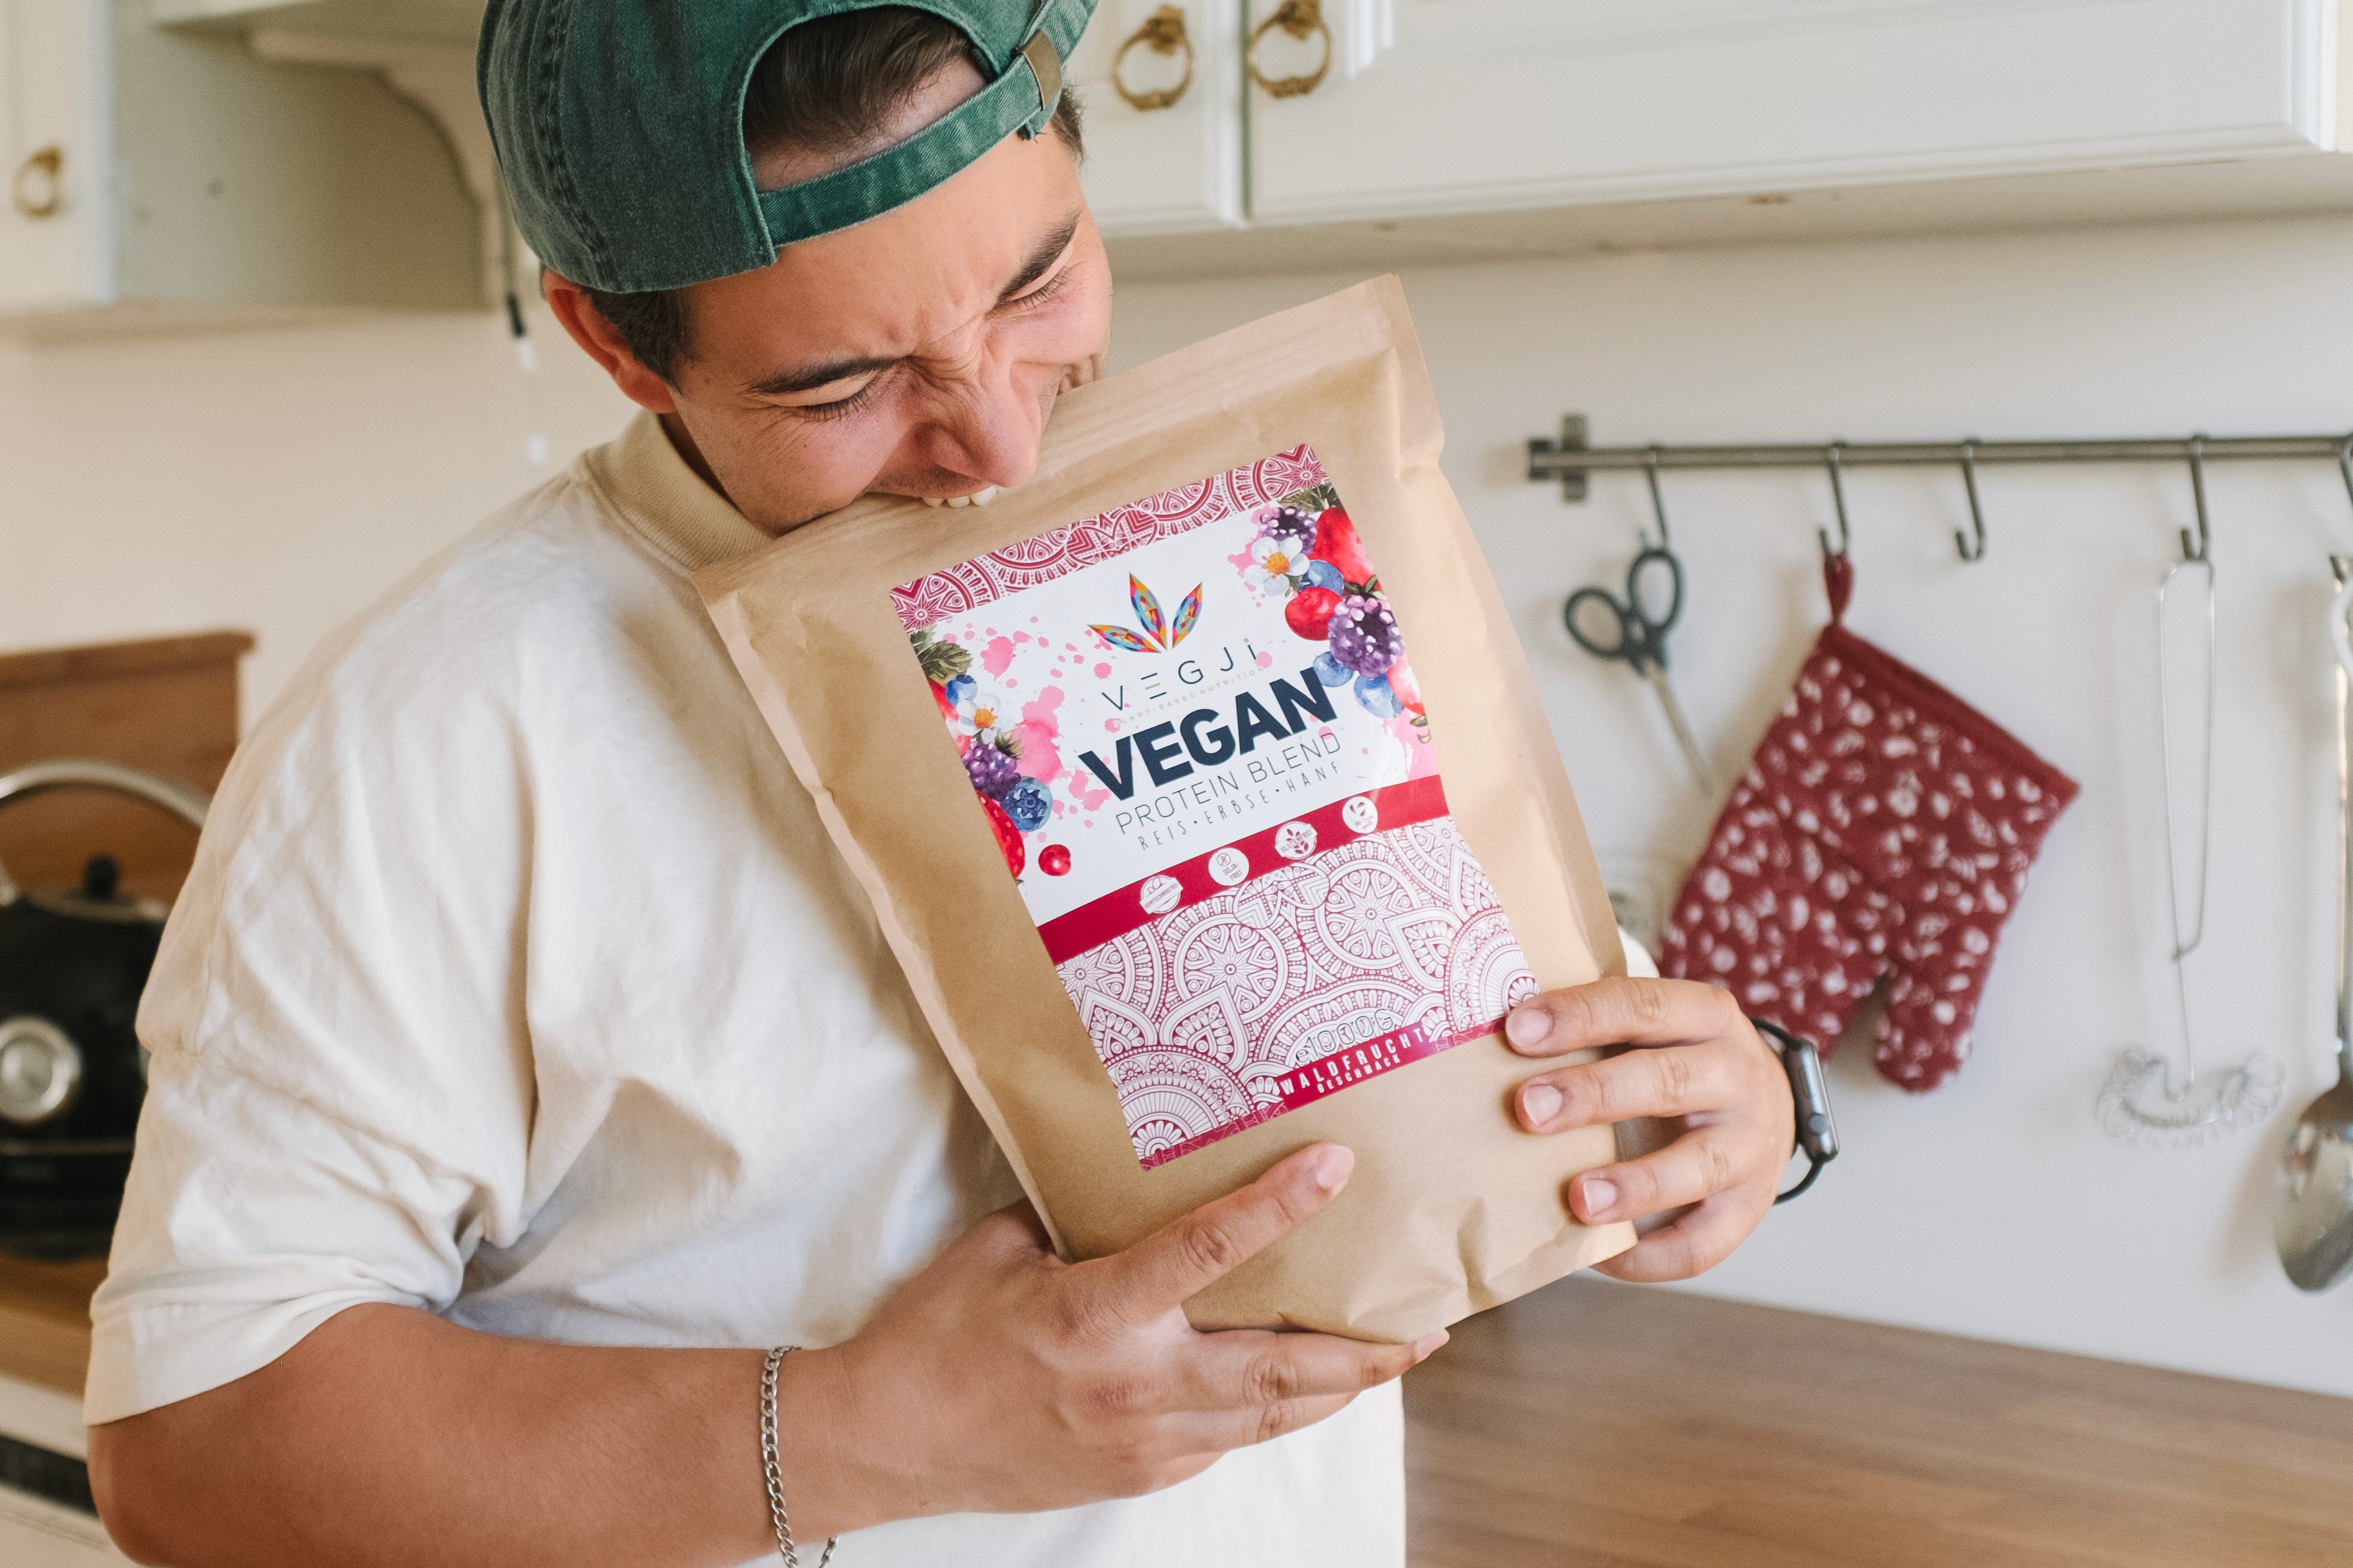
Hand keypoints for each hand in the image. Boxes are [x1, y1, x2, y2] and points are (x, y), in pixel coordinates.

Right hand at [787, 1145, 1442, 1534]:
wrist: (888, 1440)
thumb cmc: (937, 1335)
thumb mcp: (1000, 1249)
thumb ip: (1074, 1217)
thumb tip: (1122, 1176)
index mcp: (1097, 1314)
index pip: (1207, 1252)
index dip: (1277, 1208)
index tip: (1334, 1168)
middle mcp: (1136, 1384)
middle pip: (1280, 1369)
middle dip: (1363, 1349)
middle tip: (1425, 1322)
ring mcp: (1145, 1441)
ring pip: (1271, 1418)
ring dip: (1340, 1388)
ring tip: (1396, 1357)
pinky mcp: (1139, 1474)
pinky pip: (1228, 1440)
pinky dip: (1276, 1415)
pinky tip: (1305, 1391)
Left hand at [1504, 977, 1793, 1281]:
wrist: (1763, 1110)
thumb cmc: (1676, 1062)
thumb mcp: (1652, 1031)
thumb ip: (1591, 1034)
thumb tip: (1486, 1051)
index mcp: (1706, 1016)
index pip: (1643, 1005)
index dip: (1580, 1016)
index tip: (1517, 1031)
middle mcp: (1740, 1075)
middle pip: (1669, 1080)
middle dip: (1594, 1094)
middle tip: (1528, 1110)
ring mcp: (1753, 1145)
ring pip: (1699, 1164)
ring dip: (1635, 1184)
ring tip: (1576, 1199)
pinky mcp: (1751, 1207)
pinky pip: (1706, 1241)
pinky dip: (1654, 1255)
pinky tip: (1603, 1255)